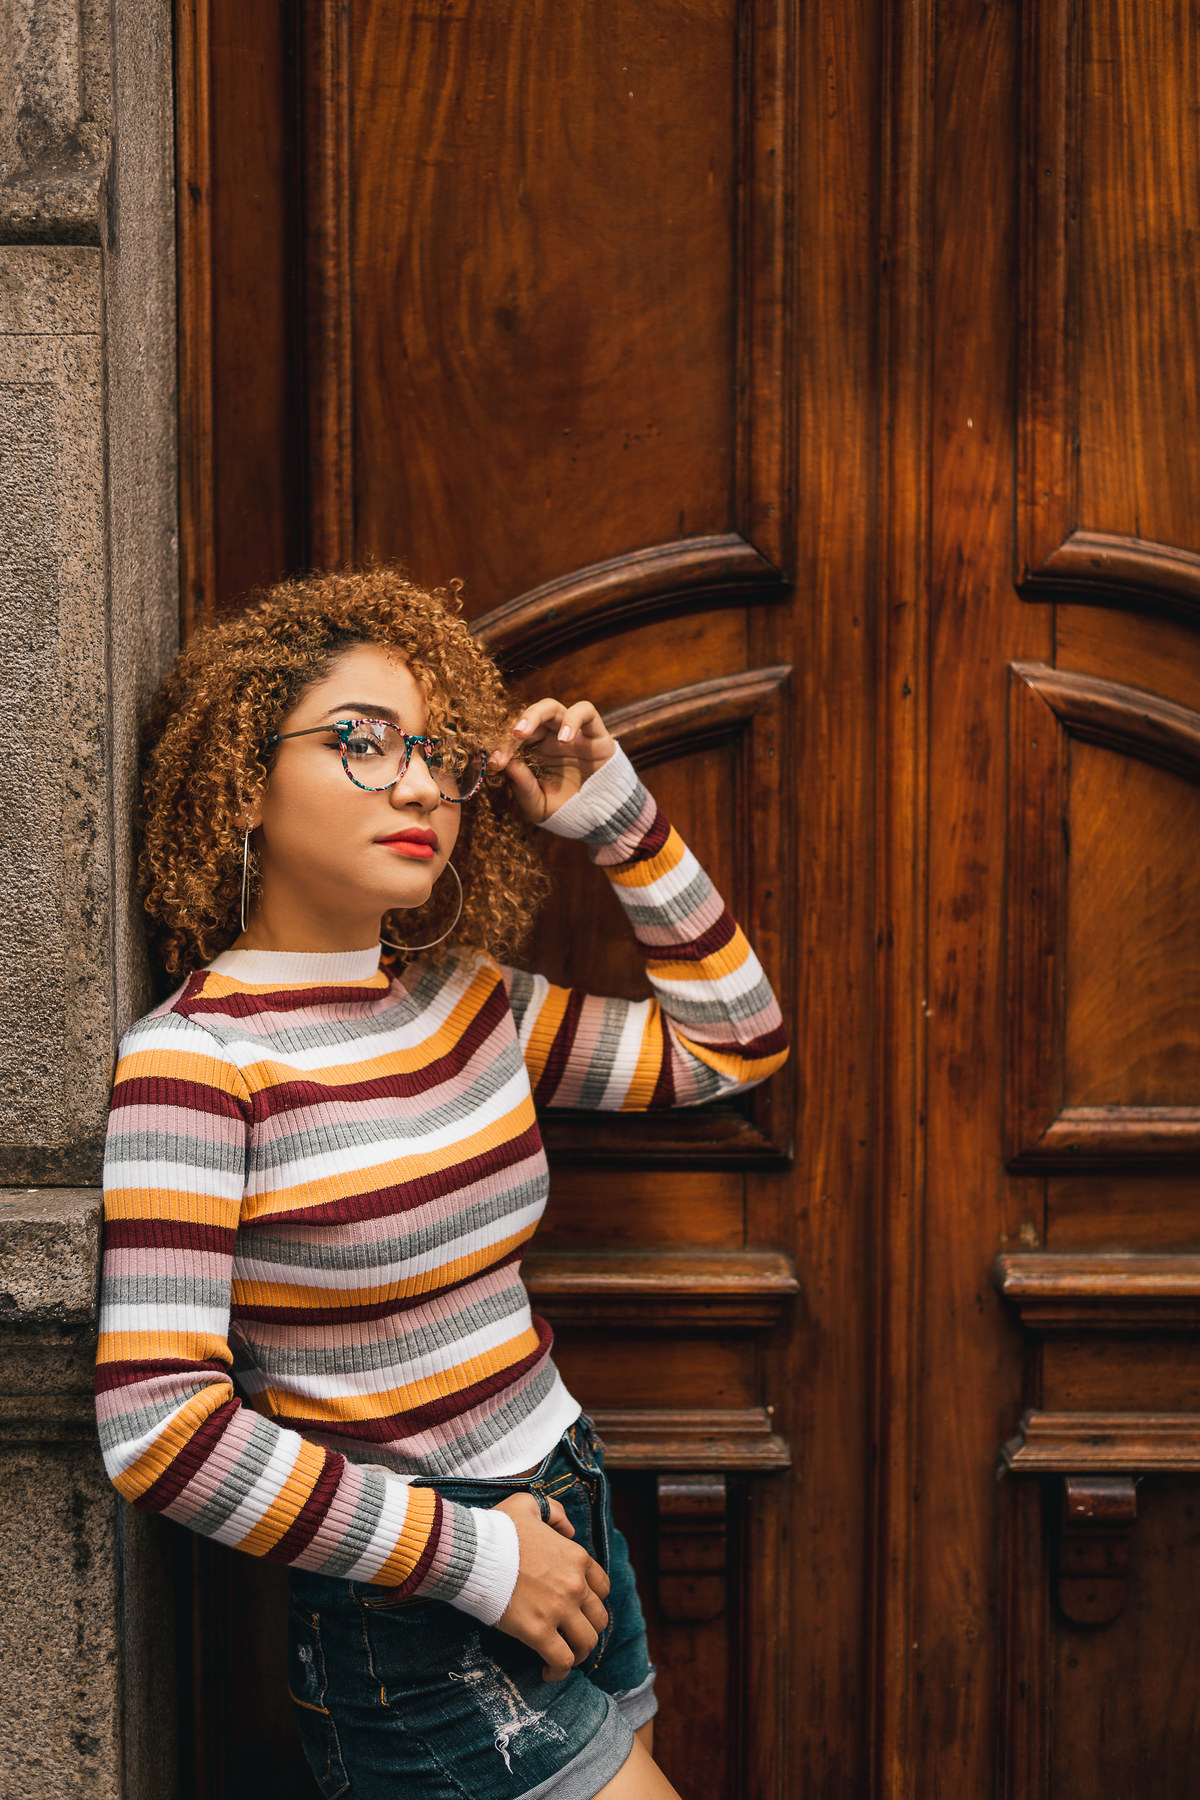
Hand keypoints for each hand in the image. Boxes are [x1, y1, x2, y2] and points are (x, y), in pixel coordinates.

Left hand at [488, 698, 615, 823]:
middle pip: (526, 719)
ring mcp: (572, 734)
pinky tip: (564, 739)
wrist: (602, 821)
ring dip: (533, 715)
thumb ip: (523, 788)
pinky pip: (586, 711)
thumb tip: (508, 765)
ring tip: (522, 732)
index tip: (494, 763)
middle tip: (506, 740)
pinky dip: (573, 719)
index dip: (501, 746)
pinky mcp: (596, 734)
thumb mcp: (538, 806)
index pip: (512, 740)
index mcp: (533, 753)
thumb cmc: (567, 811)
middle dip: (512, 728)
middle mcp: (549, 739)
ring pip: (551, 707)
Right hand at [492, 1492, 610, 1680]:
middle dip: (587, 1629)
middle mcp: (575, 1585)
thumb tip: (568, 1529)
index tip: (578, 1610)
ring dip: (578, 1653)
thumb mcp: (529, 1505)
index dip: (592, 1602)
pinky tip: (548, 1672)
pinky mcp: (539, 1631)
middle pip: (599, 1618)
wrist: (472, 1552)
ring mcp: (559, 1609)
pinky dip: (559, 1671)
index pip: (602, 1587)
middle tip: (570, 1636)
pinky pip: (562, 1660)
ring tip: (562, 1657)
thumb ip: (554, 1513)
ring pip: (586, 1642)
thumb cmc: (497, 1529)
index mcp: (577, 1557)